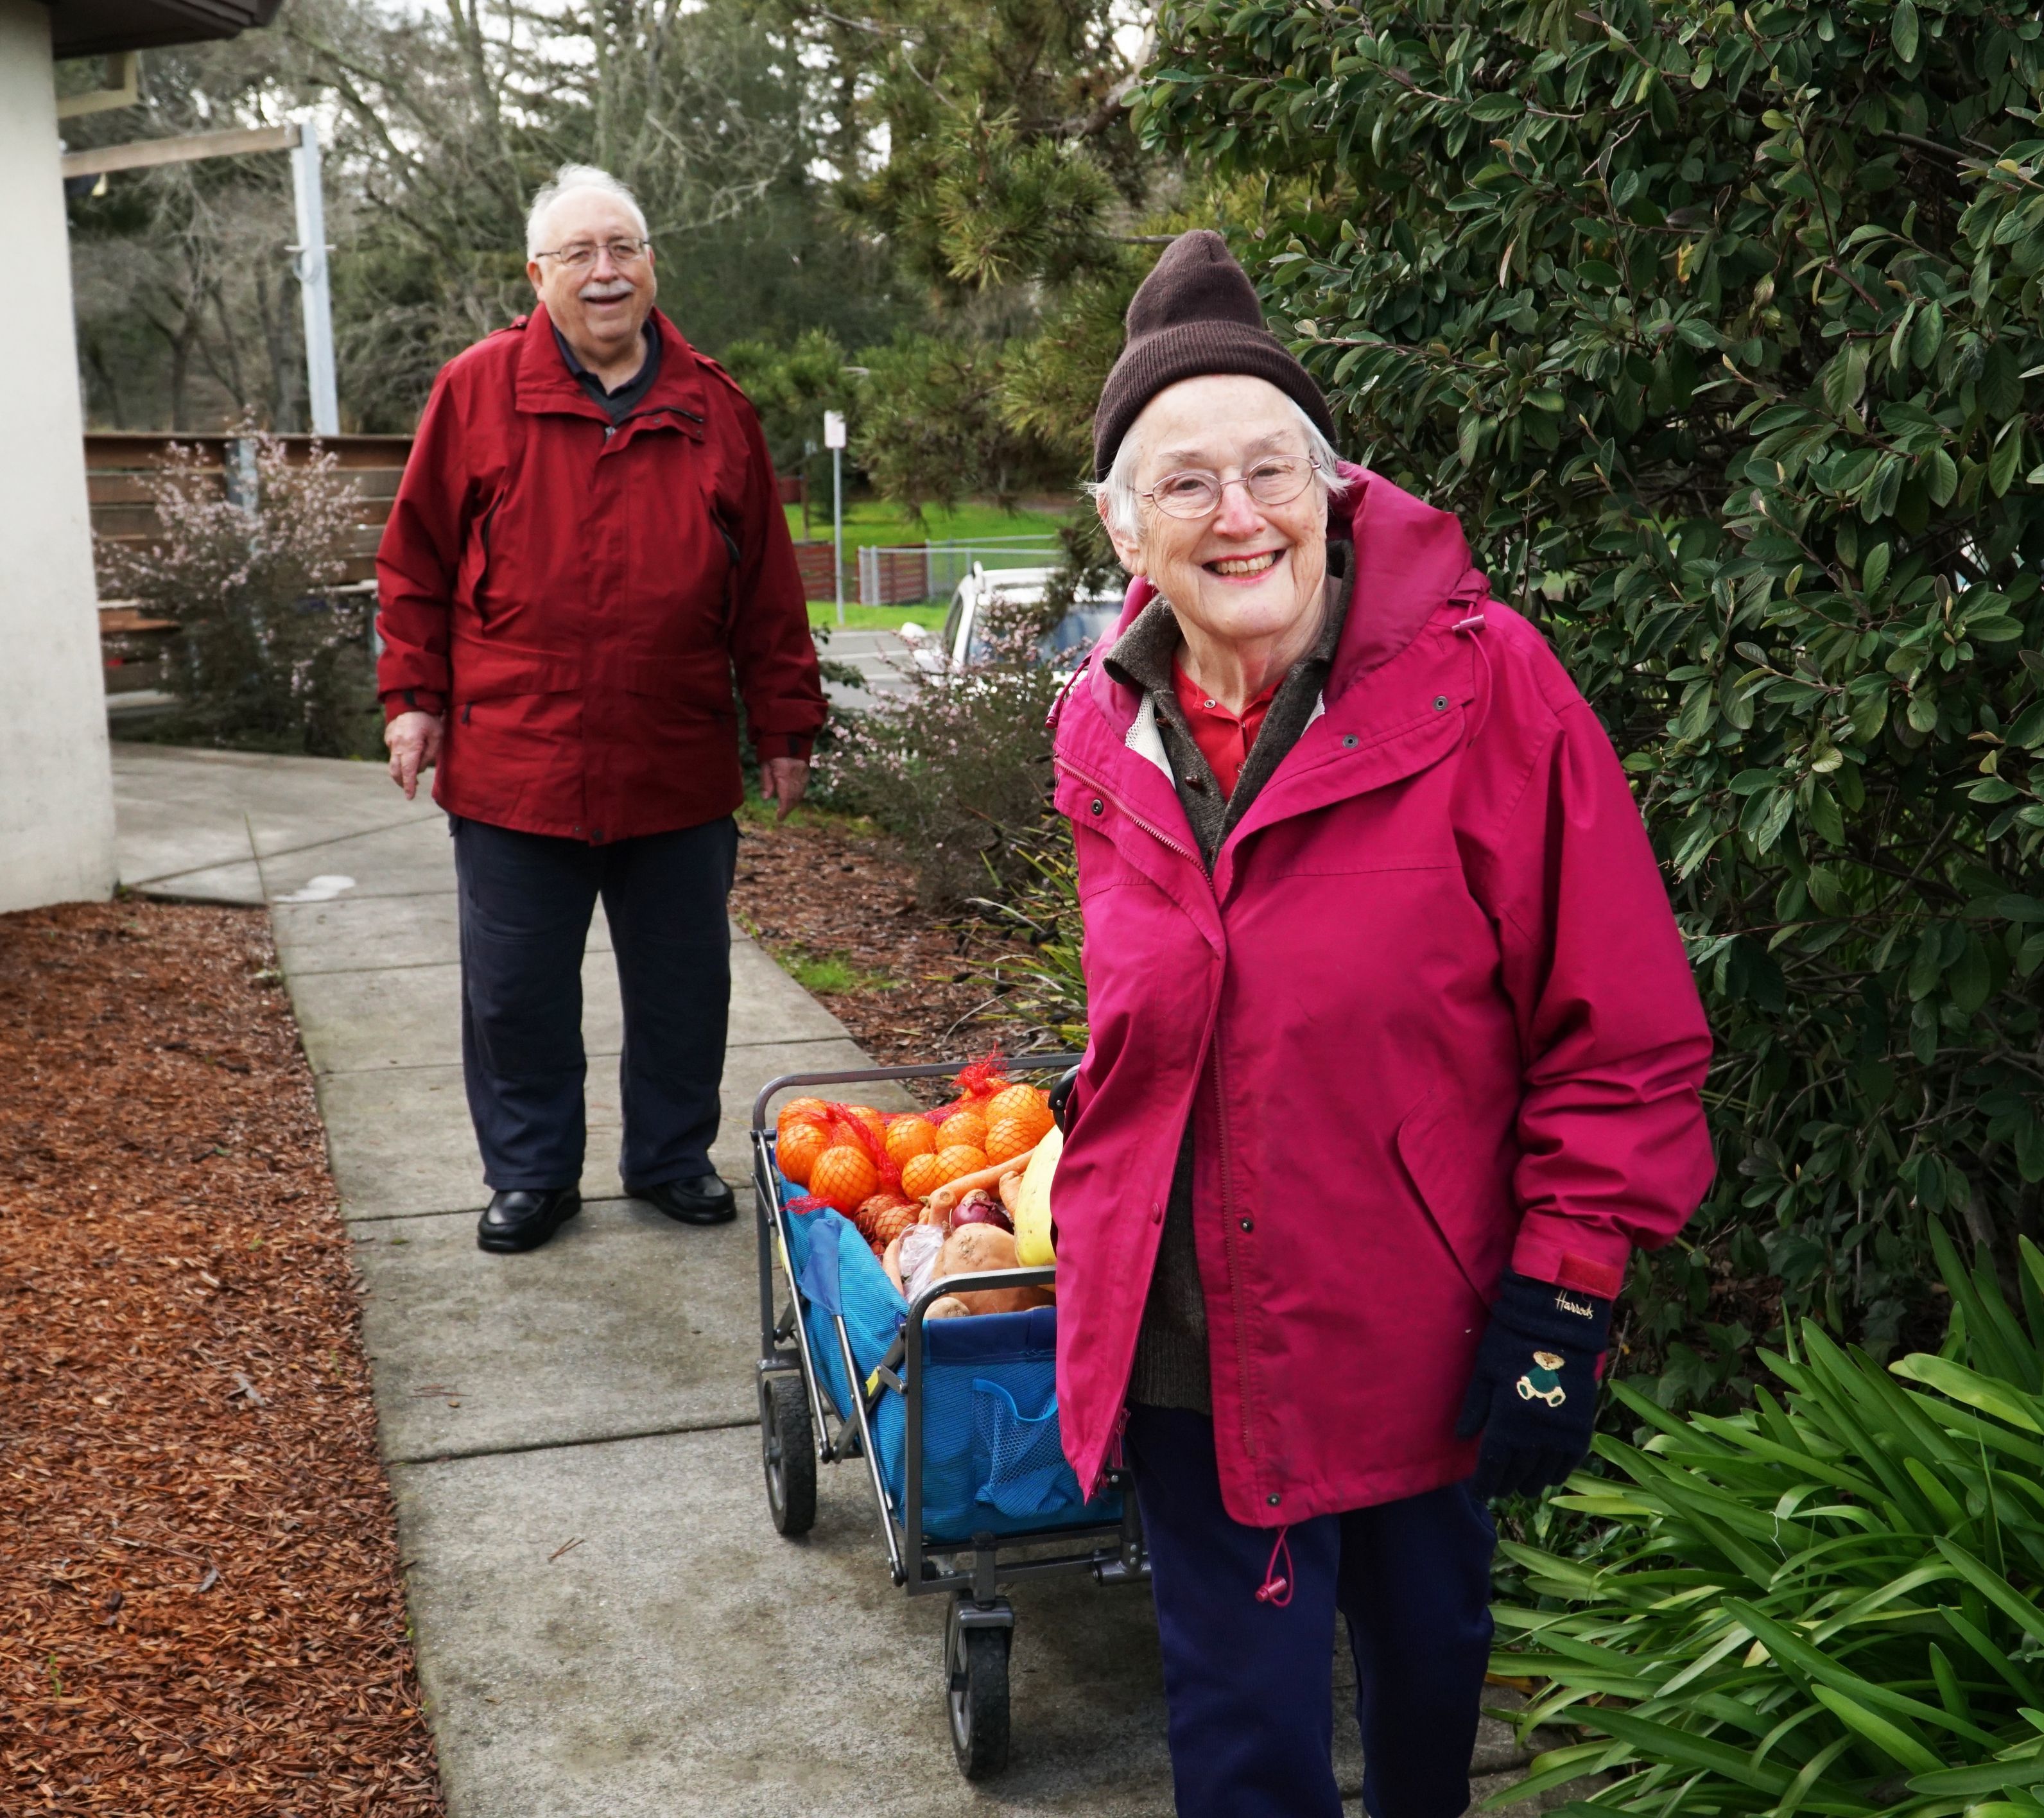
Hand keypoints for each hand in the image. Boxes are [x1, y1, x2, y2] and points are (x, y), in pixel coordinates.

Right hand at [385, 710, 443, 799]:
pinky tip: (408, 754)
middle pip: (396, 771)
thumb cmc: (429, 719)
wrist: (411, 700)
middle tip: (411, 788)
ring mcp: (390, 741)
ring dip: (401, 772)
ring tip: (411, 776)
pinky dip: (400, 758)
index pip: (408, 771)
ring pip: (393, 763)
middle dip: (402, 782)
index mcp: (410, 745)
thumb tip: (419, 770)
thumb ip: (430, 755)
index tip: (410, 796)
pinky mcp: (388, 737)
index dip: (408, 785)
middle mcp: (397, 745)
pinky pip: (393, 752)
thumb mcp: (437, 736)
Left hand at [759, 756, 809, 821]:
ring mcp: (803, 773)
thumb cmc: (772, 750)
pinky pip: (803, 787)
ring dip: (793, 803)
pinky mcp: (806, 771)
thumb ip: (766, 781)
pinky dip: (798, 795)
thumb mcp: (765, 764)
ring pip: (800, 793)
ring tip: (786, 808)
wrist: (787, 736)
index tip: (779, 818)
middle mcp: (797, 775)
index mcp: (785, 774)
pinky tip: (793, 798)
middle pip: (794, 797)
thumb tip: (766, 798)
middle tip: (781, 815)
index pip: (786, 797)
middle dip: (788, 808)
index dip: (783, 810)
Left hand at [1454, 1271, 1611, 1500]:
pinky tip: (1549, 1477)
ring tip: (1522, 1487)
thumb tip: (1463, 1437)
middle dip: (1506, 1483)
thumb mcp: (1483, 1372)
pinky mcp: (1581, 1427)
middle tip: (1498, 1490)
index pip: (1493, 1465)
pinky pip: (1569, 1461)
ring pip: (1543, 1472)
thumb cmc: (1511, 1344)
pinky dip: (1558, 1472)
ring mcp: (1560, 1434)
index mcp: (1506, 1423)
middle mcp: (1534, 1436)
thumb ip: (1474, 1408)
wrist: (1557, 1328)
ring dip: (1531, 1482)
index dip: (1486, 1482)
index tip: (1481, 1493)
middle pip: (1517, 1472)